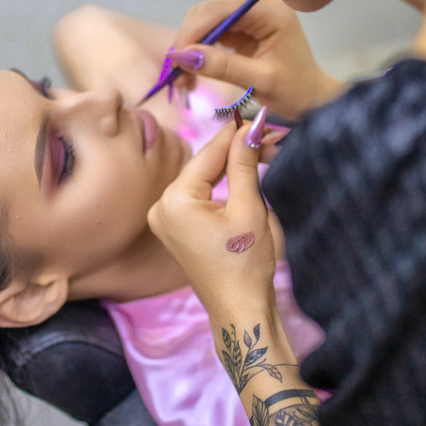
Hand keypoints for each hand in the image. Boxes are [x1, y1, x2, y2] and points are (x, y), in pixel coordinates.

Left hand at [147, 116, 281, 318]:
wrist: (239, 310)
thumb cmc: (245, 263)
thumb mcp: (249, 208)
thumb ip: (244, 164)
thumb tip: (249, 129)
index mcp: (174, 200)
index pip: (208, 154)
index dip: (236, 135)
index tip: (258, 116)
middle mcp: (161, 207)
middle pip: (202, 166)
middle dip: (233, 151)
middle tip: (265, 135)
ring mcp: (165, 220)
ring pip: (202, 180)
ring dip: (228, 167)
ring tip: (259, 151)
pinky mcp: (175, 230)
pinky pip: (198, 197)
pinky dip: (220, 187)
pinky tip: (241, 176)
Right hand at [167, 0, 341, 120]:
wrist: (311, 99)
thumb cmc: (295, 91)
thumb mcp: (260, 80)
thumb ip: (222, 66)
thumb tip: (182, 56)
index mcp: (270, 9)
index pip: (218, 11)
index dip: (192, 33)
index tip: (175, 62)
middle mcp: (258, 4)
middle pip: (207, 13)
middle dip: (187, 42)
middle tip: (176, 76)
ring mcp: (249, 14)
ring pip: (204, 23)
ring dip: (189, 50)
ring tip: (183, 80)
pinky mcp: (242, 27)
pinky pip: (210, 34)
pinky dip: (198, 53)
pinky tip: (193, 73)